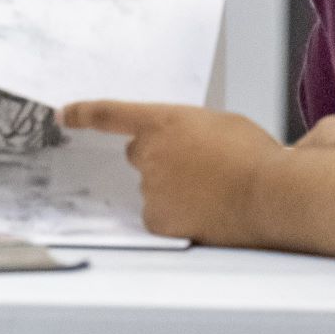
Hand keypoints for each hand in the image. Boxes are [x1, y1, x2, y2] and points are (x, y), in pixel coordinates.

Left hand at [65, 103, 285, 242]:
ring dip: (175, 188)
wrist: (270, 194)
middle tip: (197, 166)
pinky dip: (178, 215)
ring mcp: (150, 188)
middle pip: (139, 154)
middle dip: (160, 159)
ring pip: (154, 187)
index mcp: (162, 121)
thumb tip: (180, 145)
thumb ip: (187, 129)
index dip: (83, 114)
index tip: (64, 115)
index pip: (109, 114)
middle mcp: (148, 153)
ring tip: (214, 190)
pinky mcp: (157, 219)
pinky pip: (160, 215)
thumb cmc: (254, 157)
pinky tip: (206, 211)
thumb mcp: (218, 124)